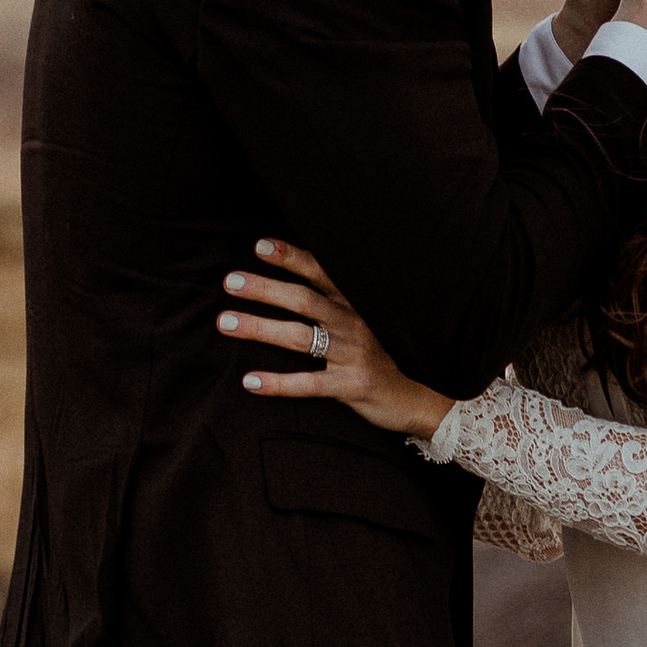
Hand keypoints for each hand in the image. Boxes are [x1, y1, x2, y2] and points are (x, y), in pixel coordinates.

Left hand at [217, 243, 452, 445]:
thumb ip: (336, 303)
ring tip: (226, 323)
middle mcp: (354, 324)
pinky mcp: (352, 387)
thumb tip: (296, 285)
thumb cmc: (384, 357)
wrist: (420, 400)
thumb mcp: (367, 323)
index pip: (321, 273)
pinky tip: (250, 382)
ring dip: (260, 327)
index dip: (291, 257)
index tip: (260, 246)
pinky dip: (278, 384)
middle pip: (304, 300)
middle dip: (265, 288)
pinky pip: (309, 385)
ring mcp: (353, 355)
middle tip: (230, 281)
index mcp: (356, 304)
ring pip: (300, 337)